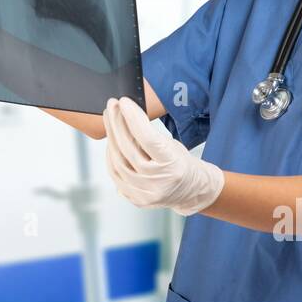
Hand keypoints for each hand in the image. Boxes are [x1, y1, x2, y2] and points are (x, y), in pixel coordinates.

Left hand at [102, 97, 224, 215]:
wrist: (191, 190)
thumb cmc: (181, 163)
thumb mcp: (171, 145)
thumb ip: (148, 135)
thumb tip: (124, 116)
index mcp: (173, 165)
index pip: (148, 138)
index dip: (133, 118)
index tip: (123, 102)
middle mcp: (159, 182)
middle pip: (128, 149)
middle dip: (117, 124)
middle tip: (112, 107)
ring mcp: (146, 193)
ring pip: (117, 161)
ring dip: (111, 138)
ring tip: (110, 121)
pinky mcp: (137, 199)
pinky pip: (116, 174)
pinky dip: (111, 156)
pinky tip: (111, 142)